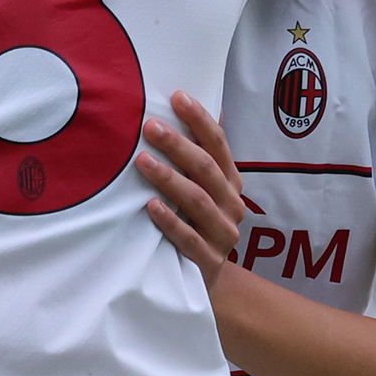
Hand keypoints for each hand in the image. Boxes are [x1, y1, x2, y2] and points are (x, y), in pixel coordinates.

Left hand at [137, 91, 247, 286]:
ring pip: (198, 201)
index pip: (219, 145)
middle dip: (178, 145)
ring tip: (142, 161)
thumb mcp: (202, 189)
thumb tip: (184, 101)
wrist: (208, 279)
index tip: (177, 97)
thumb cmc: (197, 222)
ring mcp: (223, 234)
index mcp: (231, 182)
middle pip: (206, 169)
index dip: (199, 120)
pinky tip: (150, 206)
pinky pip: (189, 239)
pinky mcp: (210, 261)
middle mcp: (232, 205)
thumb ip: (197, 154)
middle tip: (150, 126)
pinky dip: (170, 221)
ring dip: (169, 179)